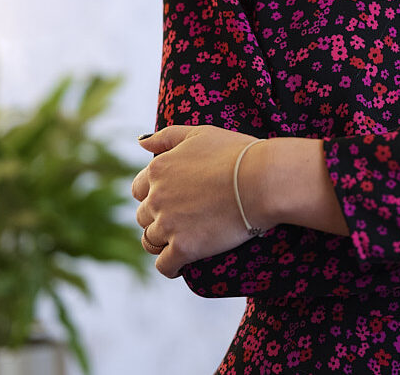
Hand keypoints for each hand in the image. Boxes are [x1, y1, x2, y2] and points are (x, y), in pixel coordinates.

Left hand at [131, 125, 263, 277]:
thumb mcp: (200, 133)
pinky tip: (182, 264)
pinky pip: (165, 265)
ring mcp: (168, 224)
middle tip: (183, 218)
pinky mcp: (183, 248)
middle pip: (143, 216)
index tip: (172, 198)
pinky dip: (171, 266)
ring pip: (150, 241)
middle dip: (158, 218)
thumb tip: (141, 143)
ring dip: (163, 242)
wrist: (261, 180)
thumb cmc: (236, 153)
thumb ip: (167, 136)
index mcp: (158, 169)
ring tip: (182, 240)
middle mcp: (156, 197)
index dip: (154, 194)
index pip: (139, 189)